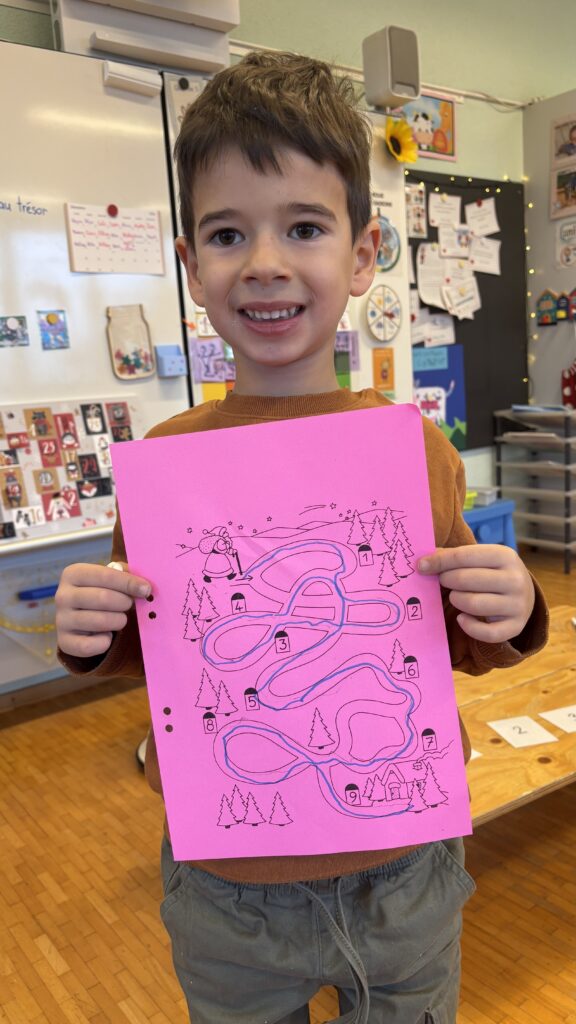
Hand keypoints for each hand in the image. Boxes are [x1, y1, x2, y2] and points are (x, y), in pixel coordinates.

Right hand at [55, 562, 150, 658]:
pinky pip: (91, 645)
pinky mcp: (64, 642)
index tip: (146, 589)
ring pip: (100, 621)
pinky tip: (107, 635)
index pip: (105, 575)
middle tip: (130, 605)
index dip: (129, 583)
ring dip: (118, 621)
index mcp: (73, 573)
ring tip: (120, 618)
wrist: (82, 619)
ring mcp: (61, 620)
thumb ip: (126, 575)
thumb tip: (142, 587)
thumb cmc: (102, 592)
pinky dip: (105, 642)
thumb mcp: (111, 578)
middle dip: (124, 602)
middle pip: (103, 598)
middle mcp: (62, 596)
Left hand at [418, 545, 534, 642]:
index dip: (438, 561)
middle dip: (447, 580)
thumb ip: (453, 557)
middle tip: (444, 581)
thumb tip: (423, 562)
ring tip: (456, 597)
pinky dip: (469, 627)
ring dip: (457, 600)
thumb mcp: (480, 558)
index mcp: (505, 555)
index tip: (421, 566)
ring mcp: (518, 605)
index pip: (463, 556)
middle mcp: (515, 579)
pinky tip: (462, 618)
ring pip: (473, 605)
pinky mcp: (516, 627)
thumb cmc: (492, 572)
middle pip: (465, 580)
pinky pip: (486, 633)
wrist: (525, 594)